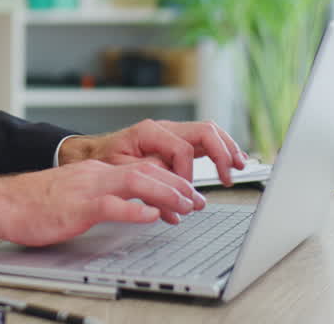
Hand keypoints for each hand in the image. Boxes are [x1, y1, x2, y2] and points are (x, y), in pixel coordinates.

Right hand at [0, 160, 205, 246]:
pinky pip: (112, 206)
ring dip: (165, 193)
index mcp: (96, 170)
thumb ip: (100, 195)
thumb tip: (125, 206)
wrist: (4, 202)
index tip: (187, 191)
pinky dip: (135, 211)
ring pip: (135, 182)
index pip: (141, 167)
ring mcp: (87, 188)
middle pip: (146, 170)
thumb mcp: (74, 193)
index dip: (169, 177)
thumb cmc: (34, 202)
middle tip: (198, 200)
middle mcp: (96, 174)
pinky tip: (152, 217)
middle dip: (177, 184)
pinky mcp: (78, 206)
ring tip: (186, 206)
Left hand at [58, 120, 246, 185]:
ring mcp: (172, 132)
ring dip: (227, 148)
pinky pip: (204, 140)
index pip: (182, 149)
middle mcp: (164, 128)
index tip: (185, 194)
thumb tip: (174, 206)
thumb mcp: (120, 174)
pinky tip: (232, 162)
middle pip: (204, 131)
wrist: (93, 154)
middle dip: (221, 153)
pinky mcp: (176, 141)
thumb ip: (147, 186)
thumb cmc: (104, 162)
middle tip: (230, 175)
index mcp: (149, 132)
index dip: (188, 174)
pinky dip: (220, 150)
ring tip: (239, 166)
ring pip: (209, 132)